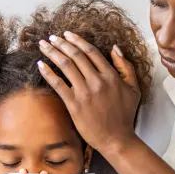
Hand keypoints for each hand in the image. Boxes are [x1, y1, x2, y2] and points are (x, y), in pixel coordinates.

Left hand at [37, 31, 140, 154]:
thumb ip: (125, 66)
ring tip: (43, 45)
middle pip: (76, 56)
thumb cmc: (125, 115)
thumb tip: (115, 48)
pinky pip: (58, 84)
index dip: (77, 40)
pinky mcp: (74, 105)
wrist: (116, 139)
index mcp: (111, 76)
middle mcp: (97, 81)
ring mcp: (85, 93)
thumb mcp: (134, 88)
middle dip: (61, 43)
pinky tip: (40, 64)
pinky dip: (48, 72)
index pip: (91, 52)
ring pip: (66, 66)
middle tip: (51, 37)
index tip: (67, 34)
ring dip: (52, 52)